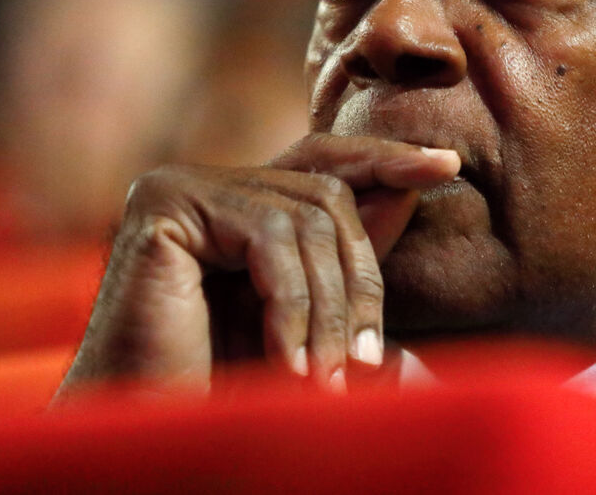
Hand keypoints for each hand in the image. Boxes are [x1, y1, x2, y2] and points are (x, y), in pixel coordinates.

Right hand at [57, 134, 459, 396]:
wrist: (148, 438)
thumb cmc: (221, 390)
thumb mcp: (309, 321)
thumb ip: (347, 258)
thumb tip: (413, 187)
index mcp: (237, 205)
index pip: (324, 162)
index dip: (386, 157)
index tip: (447, 163)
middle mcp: (205, 185)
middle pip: (327, 196)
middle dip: (358, 281)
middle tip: (364, 364)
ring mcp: (181, 187)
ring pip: (305, 218)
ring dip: (327, 307)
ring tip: (325, 379)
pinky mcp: (164, 205)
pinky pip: (267, 234)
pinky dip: (290, 304)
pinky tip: (288, 363)